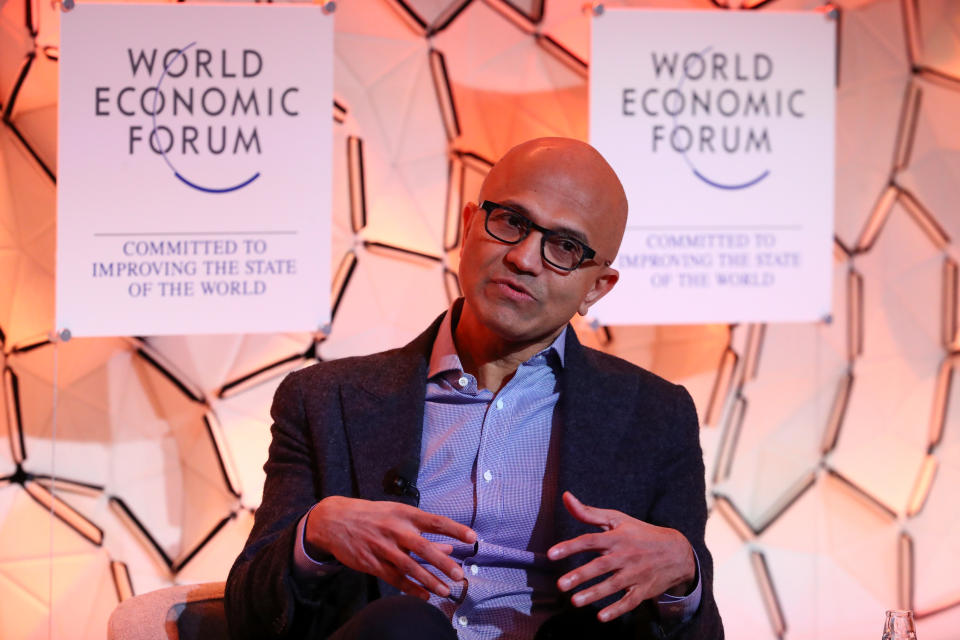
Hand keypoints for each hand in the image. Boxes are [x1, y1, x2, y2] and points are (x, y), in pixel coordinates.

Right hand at [305, 496, 476, 599]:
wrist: (334, 520)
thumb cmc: (372, 516)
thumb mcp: (397, 515)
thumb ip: (423, 532)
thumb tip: (450, 547)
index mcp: (404, 514)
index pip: (435, 521)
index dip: (455, 529)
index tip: (473, 537)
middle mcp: (395, 530)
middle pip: (423, 547)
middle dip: (442, 563)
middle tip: (459, 574)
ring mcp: (382, 548)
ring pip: (409, 567)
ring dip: (429, 580)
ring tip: (445, 591)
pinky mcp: (372, 563)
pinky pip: (395, 579)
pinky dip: (411, 589)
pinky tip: (424, 596)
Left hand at [547, 492, 694, 621]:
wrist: (677, 552)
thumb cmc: (640, 533)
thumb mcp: (616, 519)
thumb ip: (588, 512)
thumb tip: (565, 497)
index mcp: (616, 537)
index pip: (590, 541)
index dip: (570, 547)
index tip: (551, 554)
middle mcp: (625, 556)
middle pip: (600, 565)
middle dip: (580, 575)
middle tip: (560, 585)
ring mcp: (635, 574)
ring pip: (613, 586)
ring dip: (594, 594)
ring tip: (575, 602)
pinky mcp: (644, 590)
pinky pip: (630, 602)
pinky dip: (617, 610)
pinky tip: (602, 617)